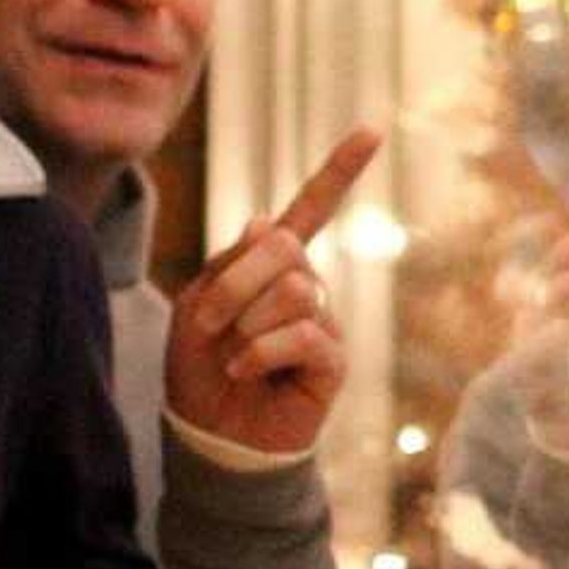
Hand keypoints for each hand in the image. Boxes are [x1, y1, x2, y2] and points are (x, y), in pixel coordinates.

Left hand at [165, 128, 383, 455]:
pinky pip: (301, 333)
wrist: (209, 437)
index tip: (372, 131)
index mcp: (273, 264)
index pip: (312, 209)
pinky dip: (259, 353)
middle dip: (234, 283)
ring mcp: (322, 319)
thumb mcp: (197, 306)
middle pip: (282, 246)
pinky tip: (246, 372)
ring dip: (245, 323)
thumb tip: (267, 219)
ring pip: (293, 289)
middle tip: (211, 324)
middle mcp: (306, 284)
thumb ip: (230, 262)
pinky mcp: (332, 358)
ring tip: (233, 356)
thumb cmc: (200, 372)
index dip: (340, 170)